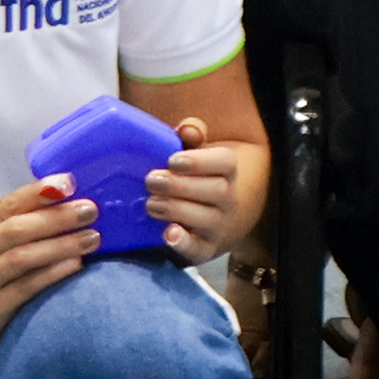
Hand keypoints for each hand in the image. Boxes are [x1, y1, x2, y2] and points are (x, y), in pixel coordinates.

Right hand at [0, 179, 94, 360]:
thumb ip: (24, 224)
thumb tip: (73, 202)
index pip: (10, 203)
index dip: (39, 192)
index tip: (69, 182)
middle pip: (17, 229)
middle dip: (57, 217)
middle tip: (90, 210)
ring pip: (22, 257)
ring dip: (60, 245)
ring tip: (92, 238)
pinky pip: (25, 287)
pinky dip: (52, 273)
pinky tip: (75, 265)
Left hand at [142, 121, 266, 263]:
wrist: (213, 216)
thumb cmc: (193, 177)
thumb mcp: (194, 153)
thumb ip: (191, 135)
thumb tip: (187, 129)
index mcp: (226, 171)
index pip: (225, 162)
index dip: (200, 161)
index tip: (172, 160)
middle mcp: (228, 200)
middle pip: (216, 191)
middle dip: (180, 185)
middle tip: (151, 180)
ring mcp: (218, 226)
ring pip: (206, 219)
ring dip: (175, 209)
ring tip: (150, 203)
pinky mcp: (204, 249)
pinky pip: (198, 250)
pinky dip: (182, 243)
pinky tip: (167, 234)